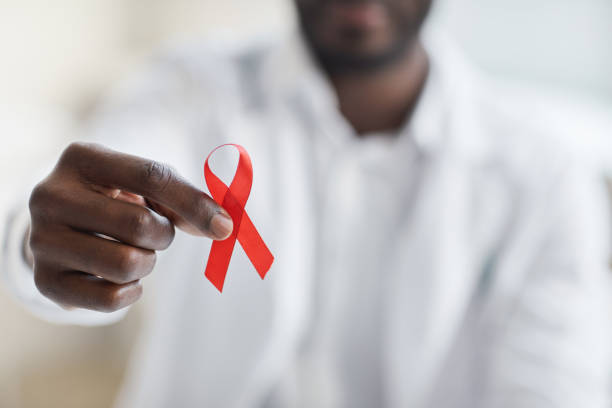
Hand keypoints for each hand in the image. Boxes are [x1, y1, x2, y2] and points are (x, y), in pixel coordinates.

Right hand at [27, 142, 232, 311]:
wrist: (60, 225)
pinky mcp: (44, 280)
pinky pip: (110, 300)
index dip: (193, 203)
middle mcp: (51, 195)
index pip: (150, 176)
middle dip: (164, 235)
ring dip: (146, 263)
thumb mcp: (142, 185)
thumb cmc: (114, 199)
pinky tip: (121, 278)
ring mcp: (42, 239)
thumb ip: (181, 199)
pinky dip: (131, 292)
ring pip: (125, 264)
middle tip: (157, 233)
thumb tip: (222, 226)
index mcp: (81, 158)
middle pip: (139, 224)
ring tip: (134, 251)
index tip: (224, 226)